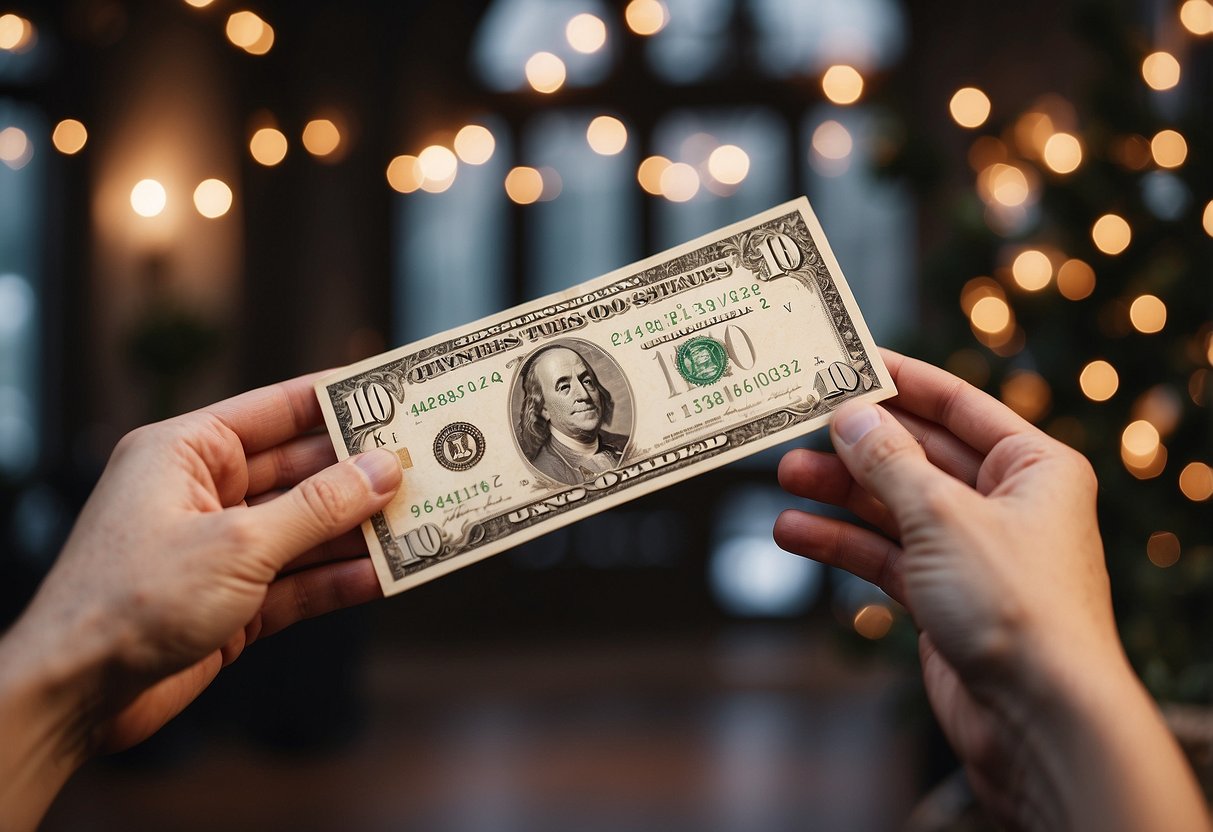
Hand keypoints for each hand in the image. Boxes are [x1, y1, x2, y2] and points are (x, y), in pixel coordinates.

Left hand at [0, 373, 401, 828]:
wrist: (76, 694)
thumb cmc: (129, 600)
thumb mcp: (240, 544)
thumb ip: (319, 507)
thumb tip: (381, 470)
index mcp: (188, 452)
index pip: (278, 410)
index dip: (338, 401)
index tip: (393, 394)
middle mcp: (206, 492)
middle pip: (302, 471)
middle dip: (361, 472)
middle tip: (425, 464)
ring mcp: (221, 548)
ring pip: (308, 528)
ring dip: (360, 529)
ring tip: (422, 520)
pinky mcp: (234, 600)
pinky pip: (300, 580)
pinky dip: (340, 578)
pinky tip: (385, 575)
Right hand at [773, 350, 1209, 830]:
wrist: (1037, 717)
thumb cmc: (1017, 606)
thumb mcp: (941, 514)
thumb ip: (888, 461)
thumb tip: (851, 415)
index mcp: (1033, 466)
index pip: (959, 403)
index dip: (902, 379)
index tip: (849, 359)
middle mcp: (1006, 503)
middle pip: (918, 455)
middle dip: (857, 444)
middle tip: (800, 425)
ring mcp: (972, 552)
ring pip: (894, 506)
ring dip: (840, 493)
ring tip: (786, 478)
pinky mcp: (944, 596)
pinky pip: (884, 554)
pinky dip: (842, 542)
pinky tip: (796, 531)